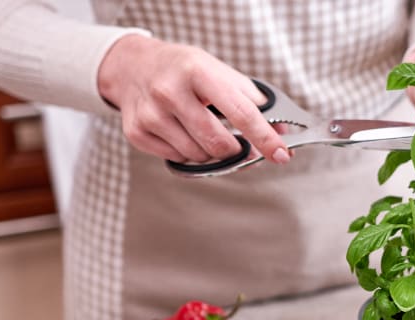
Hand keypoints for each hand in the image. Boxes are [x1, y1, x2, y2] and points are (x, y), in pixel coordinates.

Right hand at [97, 34, 289, 164]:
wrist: (133, 66)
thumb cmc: (183, 70)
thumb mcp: (219, 72)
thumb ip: (251, 101)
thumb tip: (280, 133)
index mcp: (197, 71)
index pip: (240, 113)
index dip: (264, 137)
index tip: (281, 154)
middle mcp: (170, 91)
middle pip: (218, 143)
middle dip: (235, 150)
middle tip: (237, 144)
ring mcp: (151, 113)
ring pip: (198, 155)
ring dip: (210, 152)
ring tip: (203, 130)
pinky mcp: (137, 132)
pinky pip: (177, 159)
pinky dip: (188, 152)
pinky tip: (182, 132)